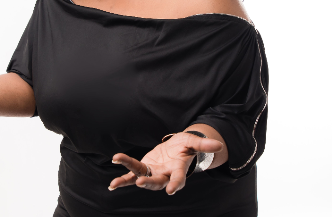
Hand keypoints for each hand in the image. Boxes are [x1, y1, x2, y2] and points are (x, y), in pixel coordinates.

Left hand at [108, 132, 223, 194]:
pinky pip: (131, 174)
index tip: (172, 190)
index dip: (176, 184)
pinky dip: (123, 179)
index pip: (179, 178)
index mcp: (178, 169)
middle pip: (156, 182)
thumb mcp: (194, 142)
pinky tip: (112, 185)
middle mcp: (164, 175)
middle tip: (141, 182)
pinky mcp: (144, 169)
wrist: (175, 148)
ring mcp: (153, 173)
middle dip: (149, 183)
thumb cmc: (186, 146)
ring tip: (114, 183)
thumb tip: (219, 144)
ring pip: (140, 178)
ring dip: (127, 179)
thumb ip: (203, 144)